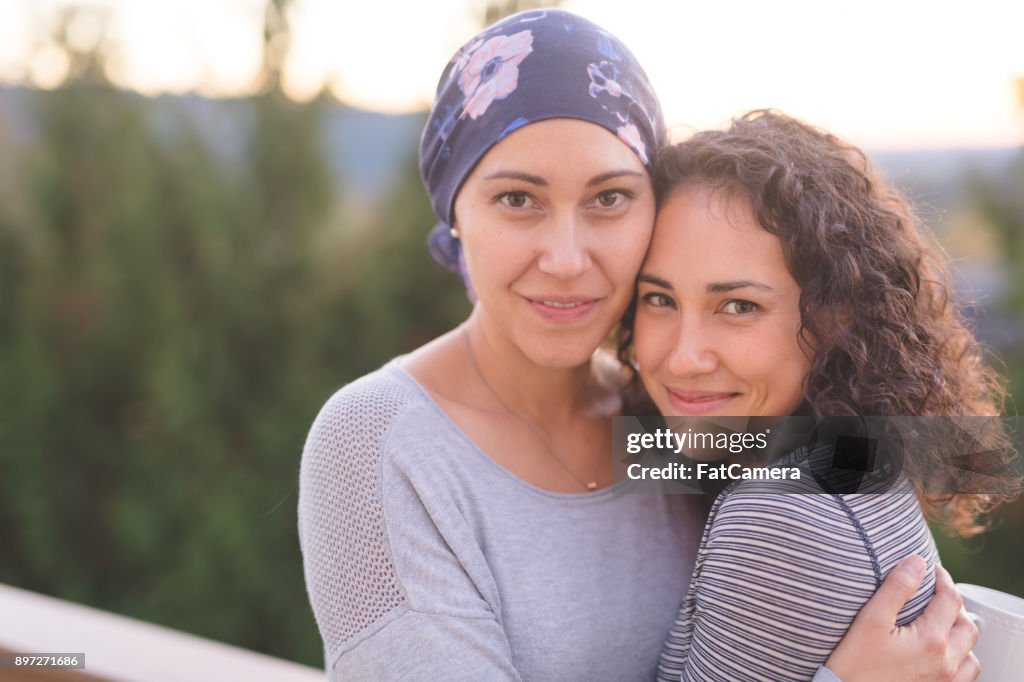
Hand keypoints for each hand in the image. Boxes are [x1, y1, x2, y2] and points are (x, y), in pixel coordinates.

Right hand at [825, 555, 979, 681]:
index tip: (931, 569)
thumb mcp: (871, 619)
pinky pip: (963, 676)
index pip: (950, 600)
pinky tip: (940, 653)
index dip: (942, 578)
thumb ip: (896, 588)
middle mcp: (945, 664)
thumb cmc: (854, 664)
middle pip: (967, 626)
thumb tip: (916, 562)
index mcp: (931, 641)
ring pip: (970, 655)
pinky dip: (959, 659)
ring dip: (960, 635)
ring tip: (941, 624)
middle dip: (954, 605)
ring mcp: (944, 681)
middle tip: (936, 593)